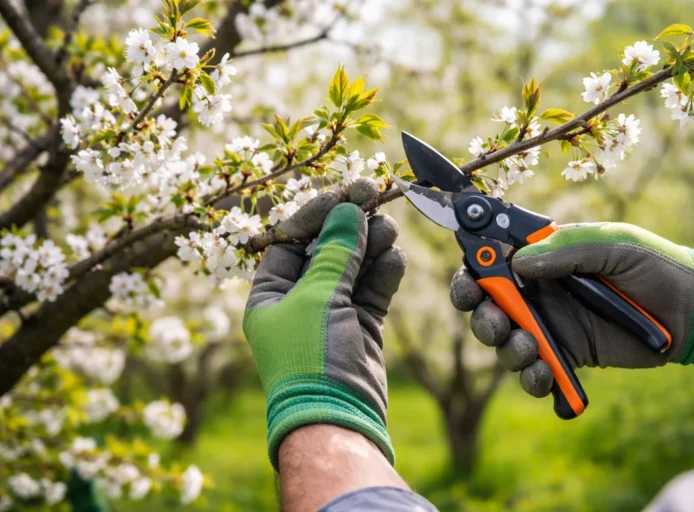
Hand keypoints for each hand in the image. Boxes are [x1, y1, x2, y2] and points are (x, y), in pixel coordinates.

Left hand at [243, 201, 405, 469]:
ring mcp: (330, 314)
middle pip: (324, 250)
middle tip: (375, 196)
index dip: (316, 214)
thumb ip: (336, 252)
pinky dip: (384, 272)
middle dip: (349, 225)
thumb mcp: (318, 297)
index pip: (290, 240)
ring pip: (352, 267)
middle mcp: (297, 302)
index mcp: (269, 295)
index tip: (344, 193)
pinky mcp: (360, 326)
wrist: (338, 417)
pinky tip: (395, 255)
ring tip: (389, 225)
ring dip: (370, 245)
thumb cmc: (311, 358)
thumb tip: (349, 211)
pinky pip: (371, 290)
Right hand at [450, 222, 693, 397]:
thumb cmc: (652, 266)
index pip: (490, 266)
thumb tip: (518, 263)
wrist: (690, 311)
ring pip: (504, 344)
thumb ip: (565, 250)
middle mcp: (538, 294)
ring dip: (506, 348)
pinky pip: (534, 373)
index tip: (470, 285)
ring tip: (531, 347)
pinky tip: (544, 373)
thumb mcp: (612, 245)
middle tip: (498, 321)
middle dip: (482, 318)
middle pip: (486, 309)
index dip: (470, 276)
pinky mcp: (566, 358)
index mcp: (542, 260)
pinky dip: (532, 378)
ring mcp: (550, 327)